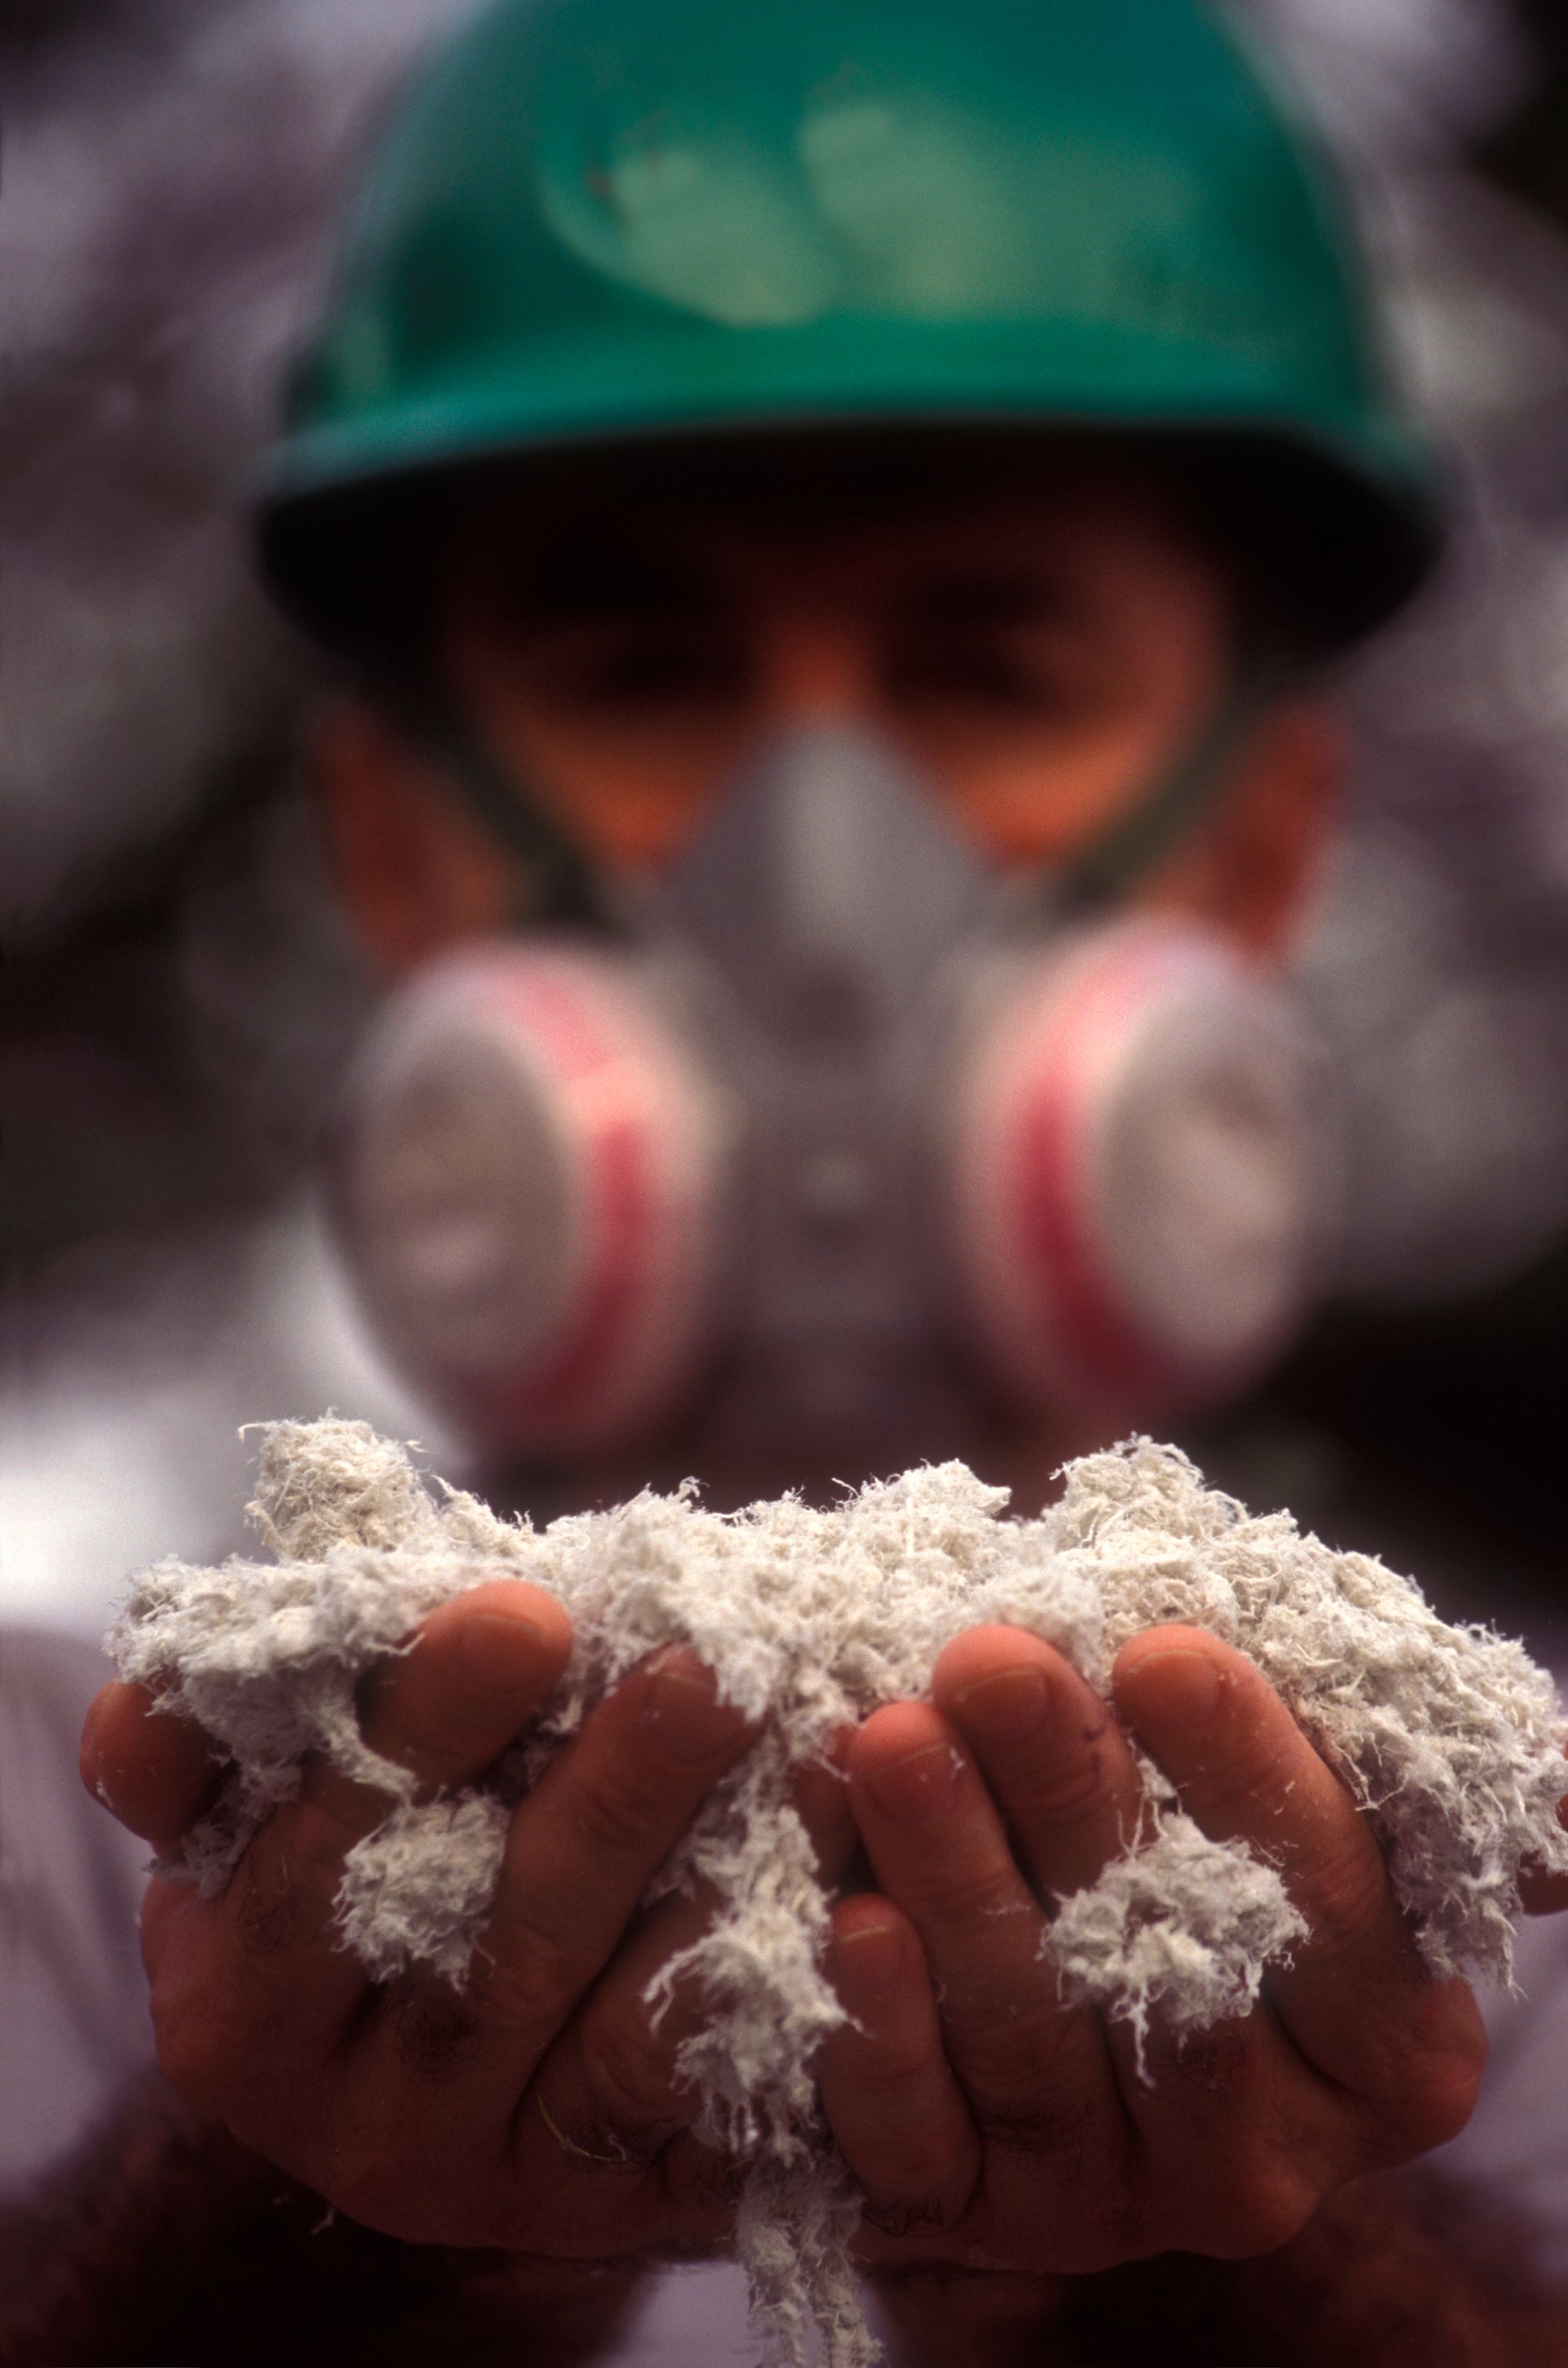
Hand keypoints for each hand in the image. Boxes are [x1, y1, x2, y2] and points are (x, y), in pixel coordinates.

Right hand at [80, 1586, 846, 2262]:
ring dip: (739, 1881)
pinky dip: (800, 2004)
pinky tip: (872, 1897)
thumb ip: (224, 1737)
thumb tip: (177, 1677)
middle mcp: (362, 2112)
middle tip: (721, 1658)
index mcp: (245, 1996)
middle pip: (498, 1937)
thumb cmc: (345, 1861)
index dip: (423, 1726)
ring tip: (832, 1747)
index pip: (323, 1849)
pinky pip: (726, 2111)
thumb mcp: (255, 1807)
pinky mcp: (629, 2208)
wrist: (411, 2060)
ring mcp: (505, 2175)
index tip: (530, 1608)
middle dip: (617, 1788)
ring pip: (626, 2028)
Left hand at [817, 1624, 1493, 2296]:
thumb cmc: (1184, 1829)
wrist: (1036, 1925)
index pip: (1335, 1899)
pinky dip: (883, 2035)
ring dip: (956, 1882)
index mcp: (1388, 2041)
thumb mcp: (1303, 1802)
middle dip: (1071, 1790)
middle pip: (1175, 1963)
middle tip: (986, 1657)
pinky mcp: (978, 2223)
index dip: (1248, 1771)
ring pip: (1038, 2043)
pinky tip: (848, 1922)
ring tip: (887, 1739)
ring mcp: (1119, 2197)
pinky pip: (927, 2144)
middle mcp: (1269, 2148)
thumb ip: (1386, 1785)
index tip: (1158, 1647)